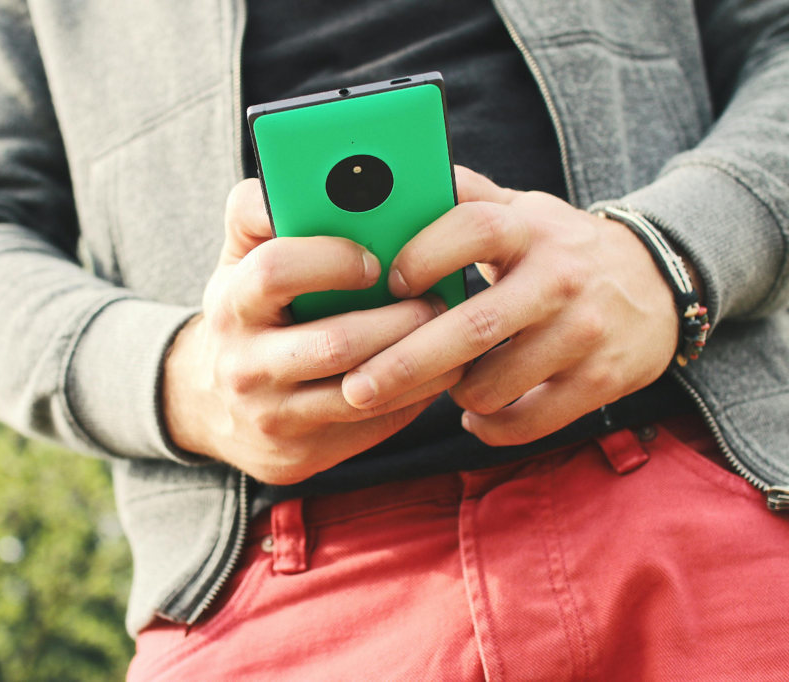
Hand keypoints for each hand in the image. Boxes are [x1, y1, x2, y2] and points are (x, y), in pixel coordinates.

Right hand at [163, 179, 459, 483]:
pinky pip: (371, 426)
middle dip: (398, 320)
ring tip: (449, 333)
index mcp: (231, 303)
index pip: (276, 271)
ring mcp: (270, 418)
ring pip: (364, 391)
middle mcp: (243, 365)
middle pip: (335, 343)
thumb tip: (327, 175)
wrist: (204, 403)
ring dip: (419, 361)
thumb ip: (264, 210)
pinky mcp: (297, 457)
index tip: (376, 258)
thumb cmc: (244, 309)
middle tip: (437, 301)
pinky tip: (431, 371)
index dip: (333, 260)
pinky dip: (411, 396)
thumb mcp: (238, 257)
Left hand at [340, 167, 679, 445]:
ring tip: (435, 387)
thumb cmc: (557, 247)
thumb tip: (385, 177)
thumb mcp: (519, 209)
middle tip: (355, 388)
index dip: (424, 256)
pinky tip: (475, 414)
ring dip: (451, 395)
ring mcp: (583, 333)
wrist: (658, 282)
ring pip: (492, 384)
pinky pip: (527, 421)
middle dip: (405, 363)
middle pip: (472, 327)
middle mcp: (558, 278)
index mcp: (529, 228)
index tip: (389, 284)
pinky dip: (489, 425)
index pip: (473, 230)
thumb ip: (461, 196)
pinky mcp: (601, 381)